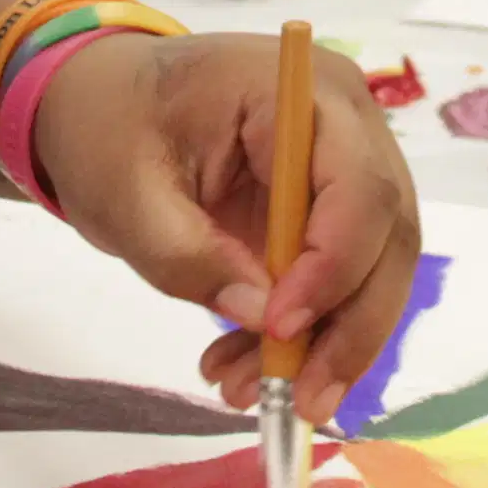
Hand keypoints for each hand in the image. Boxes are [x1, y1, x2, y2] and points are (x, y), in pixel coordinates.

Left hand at [32, 31, 421, 427]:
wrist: (99, 101)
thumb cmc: (108, 127)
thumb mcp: (125, 195)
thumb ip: (189, 258)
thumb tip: (264, 322)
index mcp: (295, 89)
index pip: (357, 185)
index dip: (334, 266)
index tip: (280, 331)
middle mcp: (344, 121)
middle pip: (388, 234)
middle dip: (350, 325)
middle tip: (302, 398)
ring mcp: (342, 164)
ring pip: (375, 266)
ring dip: (328, 341)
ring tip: (248, 389)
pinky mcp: (327, 208)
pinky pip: (341, 277)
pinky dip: (304, 332)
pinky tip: (246, 366)